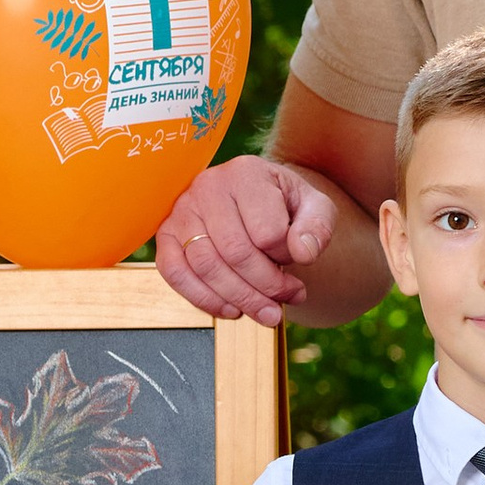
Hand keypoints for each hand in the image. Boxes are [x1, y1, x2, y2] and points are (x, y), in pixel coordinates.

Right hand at [155, 155, 338, 323]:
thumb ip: (318, 227)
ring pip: (206, 267)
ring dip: (240, 299)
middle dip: (266, 287)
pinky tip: (231, 309)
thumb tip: (303, 253)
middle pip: (235, 253)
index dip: (286, 256)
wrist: (255, 200)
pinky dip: (204, 299)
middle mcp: (208, 186)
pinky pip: (175, 273)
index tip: (296, 260)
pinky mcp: (166, 234)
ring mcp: (182, 210)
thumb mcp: (315, 207)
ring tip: (267, 312)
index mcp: (246, 173)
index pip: (267, 231)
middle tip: (287, 299)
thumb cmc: (284, 204)